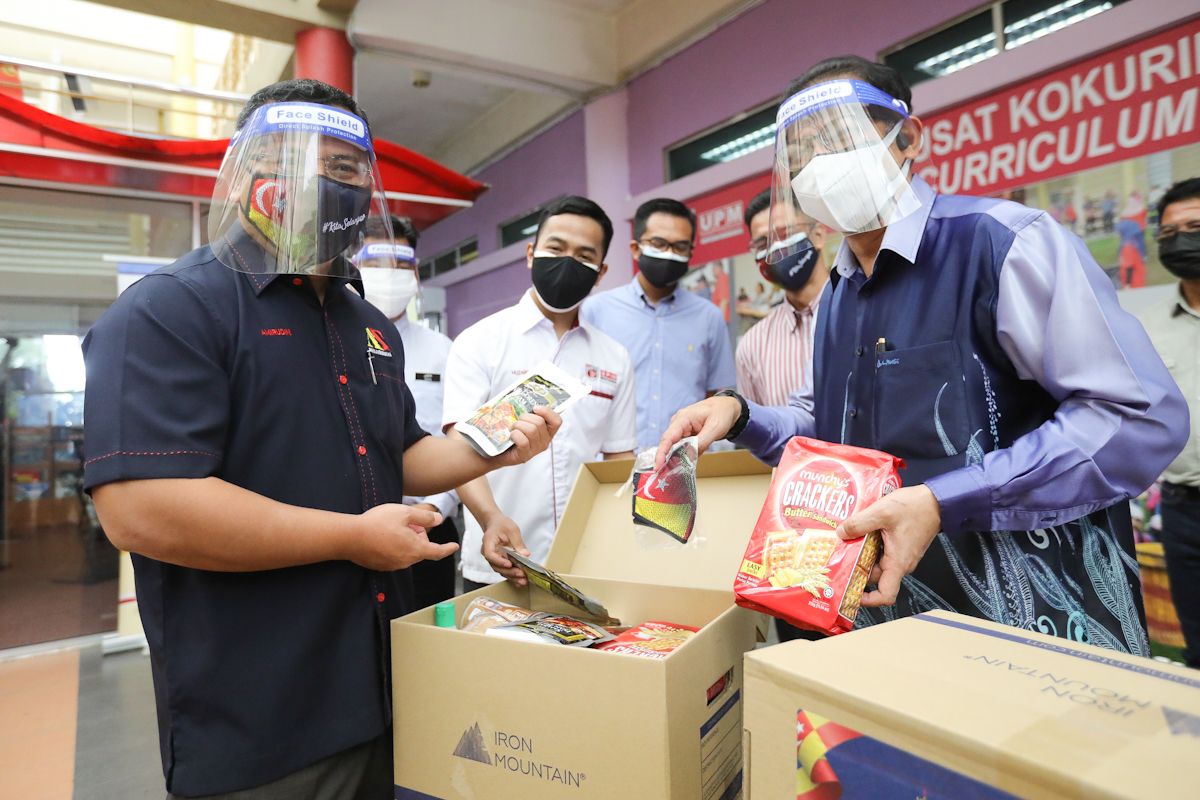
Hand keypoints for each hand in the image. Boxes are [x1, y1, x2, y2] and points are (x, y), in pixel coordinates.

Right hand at [349, 504, 457, 570]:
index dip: (447, 548)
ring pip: (406, 551)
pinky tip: (382, 535)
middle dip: (418, 535)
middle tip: (406, 520)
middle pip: (420, 548)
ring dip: (405, 540)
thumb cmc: (378, 522)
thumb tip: (438, 520)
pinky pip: (393, 555)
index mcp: (415, 549)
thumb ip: (425, 517)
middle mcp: (406, 561)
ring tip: (391, 526)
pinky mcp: (381, 566)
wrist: (350, 537)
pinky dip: (393, 546)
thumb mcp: (405, 513)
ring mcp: (392, 565)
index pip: (437, 552)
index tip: (454, 546)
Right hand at [480, 513, 529, 585]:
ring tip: (523, 580)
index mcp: (488, 543)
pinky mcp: (501, 562)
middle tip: (521, 574)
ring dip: (512, 577)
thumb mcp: (512, 529)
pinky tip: (521, 580)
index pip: (490, 555)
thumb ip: (518, 542)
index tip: (509, 564)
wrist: (495, 524)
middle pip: (496, 566)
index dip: (499, 561)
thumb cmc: (501, 525)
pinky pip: (506, 571)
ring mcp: (494, 559)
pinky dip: (513, 576)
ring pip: (501, 571)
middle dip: (510, 572)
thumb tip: (525, 554)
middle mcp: (489, 553)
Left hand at [494, 407, 561, 466]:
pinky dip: (514, 435)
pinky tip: (511, 436)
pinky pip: (523, 441)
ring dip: (518, 425)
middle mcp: (545, 441)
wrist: (498, 450)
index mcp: (547, 432)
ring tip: (513, 428)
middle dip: (525, 417)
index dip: (547, 412)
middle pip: (539, 423)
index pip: (557, 421)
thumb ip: (528, 411)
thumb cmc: (511, 432)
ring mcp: (535, 450)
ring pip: (531, 430)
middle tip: (517, 421)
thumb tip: (525, 397)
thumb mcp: (523, 420)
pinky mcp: (525, 455)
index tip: (535, 408)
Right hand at [655, 395, 741, 469]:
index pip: (668, 437)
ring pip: (674, 447)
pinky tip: (682, 466)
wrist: (727, 407)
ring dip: (674, 459)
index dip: (661, 453)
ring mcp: (682, 429)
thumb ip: (702, 442)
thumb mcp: (715, 428)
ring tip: (673, 473)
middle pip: (668, 444)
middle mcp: (679, 423)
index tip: (657, 466)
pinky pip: (681, 447)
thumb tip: (689, 456)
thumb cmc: (721, 413)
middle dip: (665, 460)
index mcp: (683, 418)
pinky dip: (681, 456)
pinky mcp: (686, 435)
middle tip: (665, 476)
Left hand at [834, 485, 941, 607]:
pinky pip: (881, 552)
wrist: (935, 500)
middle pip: (874, 577)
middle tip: (838, 560)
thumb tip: (842, 533)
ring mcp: (901, 555)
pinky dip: (869, 546)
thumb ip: (859, 523)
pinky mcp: (900, 546)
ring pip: (876, 562)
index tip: (851, 594)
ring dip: (861, 555)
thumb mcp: (881, 512)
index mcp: (897, 563)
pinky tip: (859, 533)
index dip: (868, 599)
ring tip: (845, 543)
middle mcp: (900, 563)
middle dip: (855, 570)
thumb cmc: (916, 508)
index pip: (885, 595)